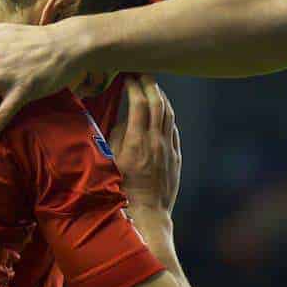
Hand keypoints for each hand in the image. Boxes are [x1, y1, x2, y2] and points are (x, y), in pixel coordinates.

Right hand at [106, 75, 180, 212]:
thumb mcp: (111, 162)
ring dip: (161, 96)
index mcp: (136, 141)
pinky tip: (161, 111)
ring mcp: (169, 149)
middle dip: (149, 84)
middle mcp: (155, 141)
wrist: (146, 213)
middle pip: (157, 103)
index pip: (138, 103)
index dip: (133, 86)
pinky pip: (173, 128)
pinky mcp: (176, 157)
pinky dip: (167, 115)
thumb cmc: (122, 190)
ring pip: (169, 114)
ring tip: (152, 86)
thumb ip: (117, 136)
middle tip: (142, 73)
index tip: (127, 76)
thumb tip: (125, 119)